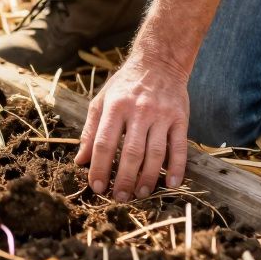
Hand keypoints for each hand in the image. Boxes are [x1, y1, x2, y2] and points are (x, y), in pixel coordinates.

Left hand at [75, 50, 189, 200]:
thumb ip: (90, 131)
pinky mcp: (180, 119)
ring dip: (148, 178)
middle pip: (130, 152)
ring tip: (140, 194)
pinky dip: (177, 168)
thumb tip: (80, 161)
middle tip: (119, 197)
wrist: (159, 62)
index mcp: (115, 106)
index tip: (97, 186)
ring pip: (155, 153)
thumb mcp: (102, 101)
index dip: (99, 167)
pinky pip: (179, 147)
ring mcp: (161, 115)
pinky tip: (171, 183)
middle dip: (124, 179)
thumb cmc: (125, 85)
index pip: (104, 143)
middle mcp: (138, 111)